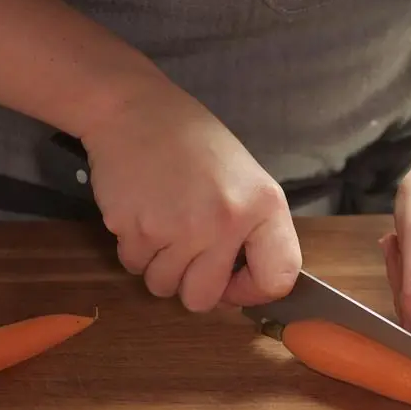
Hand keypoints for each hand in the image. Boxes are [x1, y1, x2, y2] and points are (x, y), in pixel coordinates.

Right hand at [78, 76, 301, 312]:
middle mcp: (224, 222)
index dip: (252, 290)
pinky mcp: (135, 229)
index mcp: (263, 206)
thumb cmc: (192, 143)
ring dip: (158, 265)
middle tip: (185, 251)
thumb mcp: (244, 178)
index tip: (234, 280)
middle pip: (204, 299)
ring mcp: (177, 229)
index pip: (276, 280)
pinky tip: (142, 212)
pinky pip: (133, 265)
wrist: (136, 109)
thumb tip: (240, 286)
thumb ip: (250, 231)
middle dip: (190, 284)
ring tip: (162, 223)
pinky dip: (134, 247)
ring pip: (163, 286)